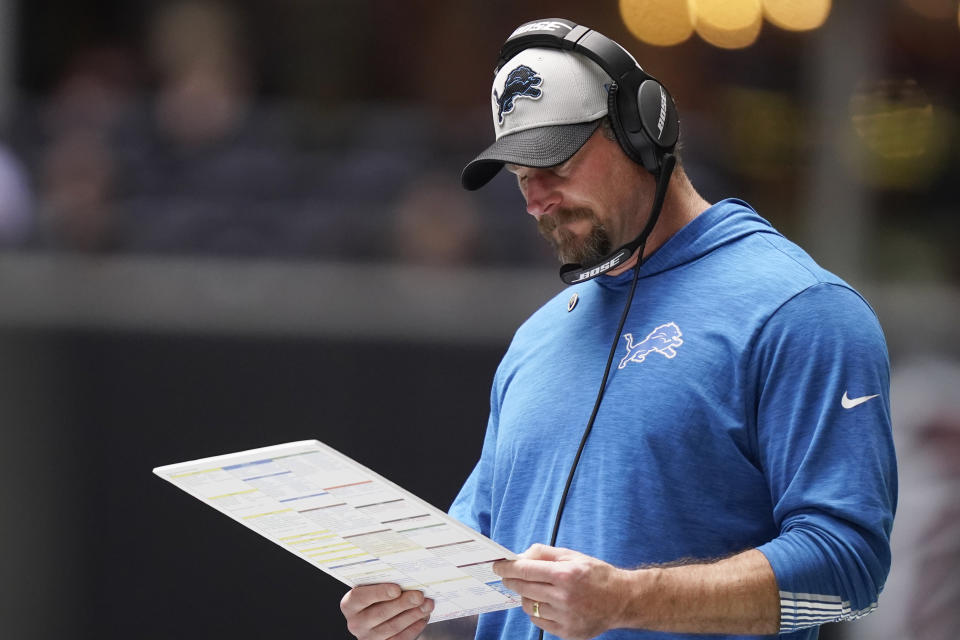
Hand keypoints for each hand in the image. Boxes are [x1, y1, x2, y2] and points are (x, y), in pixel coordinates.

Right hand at [339, 583, 433, 639]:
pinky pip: (400, 638)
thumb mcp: (375, 587)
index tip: (397, 588)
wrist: (380, 614)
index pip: (360, 597)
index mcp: (350, 604)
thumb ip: (385, 582)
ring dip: (413, 615)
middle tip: (419, 595)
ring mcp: (368, 637)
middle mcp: (356, 622)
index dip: (379, 592)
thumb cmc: (379, 596)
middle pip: (380, 613)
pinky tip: (423, 617)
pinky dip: (414, 627)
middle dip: (403, 603)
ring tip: (427, 604)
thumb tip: (407, 577)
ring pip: (393, 626)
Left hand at [493, 544, 629, 639]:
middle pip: (523, 588)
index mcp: (565, 574)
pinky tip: (544, 603)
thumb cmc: (597, 575)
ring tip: (532, 589)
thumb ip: (545, 553)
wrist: (622, 600)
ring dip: (525, 596)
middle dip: (511, 580)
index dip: (507, 568)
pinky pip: (539, 621)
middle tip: (507, 576)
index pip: (525, 570)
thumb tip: (520, 556)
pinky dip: (536, 611)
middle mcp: (564, 597)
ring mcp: (565, 617)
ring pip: (529, 606)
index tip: (498, 566)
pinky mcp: (567, 632)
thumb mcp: (573, 556)